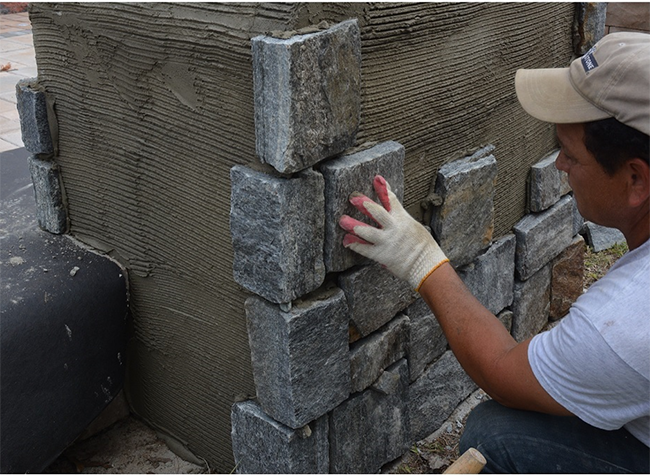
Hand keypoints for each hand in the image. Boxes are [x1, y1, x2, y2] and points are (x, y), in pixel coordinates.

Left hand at [339, 175, 448, 290]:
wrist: (427, 265)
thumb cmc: (424, 247)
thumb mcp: (415, 228)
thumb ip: (401, 221)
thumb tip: (393, 215)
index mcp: (402, 219)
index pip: (391, 199)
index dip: (383, 188)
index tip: (377, 179)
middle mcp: (393, 228)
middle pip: (376, 212)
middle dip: (364, 203)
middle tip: (353, 197)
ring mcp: (386, 241)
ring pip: (366, 231)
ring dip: (353, 225)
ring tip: (343, 220)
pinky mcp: (381, 254)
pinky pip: (364, 249)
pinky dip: (354, 244)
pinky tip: (346, 240)